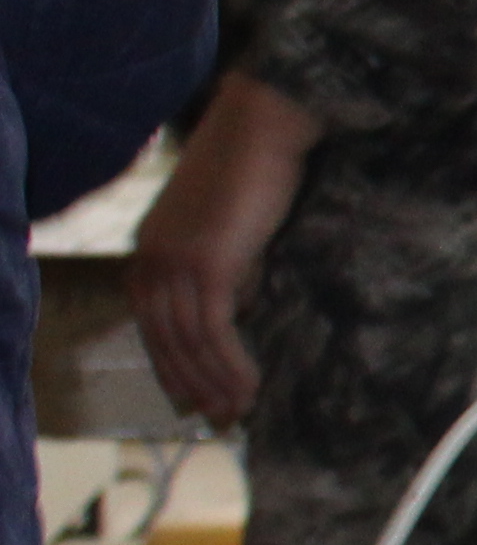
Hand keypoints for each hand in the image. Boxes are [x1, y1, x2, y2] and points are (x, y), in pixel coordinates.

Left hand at [127, 73, 324, 426]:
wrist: (260, 126)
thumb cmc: (252, 166)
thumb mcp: (224, 222)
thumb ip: (219, 260)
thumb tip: (237, 302)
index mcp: (148, 250)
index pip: (152, 323)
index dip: (173, 365)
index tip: (195, 396)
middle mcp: (151, 260)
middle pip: (166, 340)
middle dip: (193, 384)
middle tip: (220, 419)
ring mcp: (175, 264)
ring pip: (190, 342)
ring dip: (216, 382)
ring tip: (240, 411)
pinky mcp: (207, 266)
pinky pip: (215, 331)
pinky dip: (231, 364)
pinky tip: (249, 385)